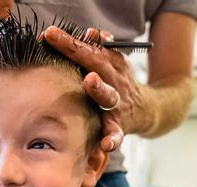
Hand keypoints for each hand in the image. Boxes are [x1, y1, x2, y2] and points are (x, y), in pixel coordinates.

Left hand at [43, 26, 146, 151]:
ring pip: (108, 95)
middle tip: (71, 47)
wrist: (148, 109)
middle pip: (97, 64)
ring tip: (91, 81)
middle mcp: (114, 81)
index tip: (49, 34)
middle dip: (81, 54)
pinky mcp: (119, 125)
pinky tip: (106, 144)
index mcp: (110, 64)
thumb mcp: (114, 62)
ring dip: (99, 87)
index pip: (88, 49)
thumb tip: (90, 32)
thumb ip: (100, 48)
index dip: (69, 41)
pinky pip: (117, 133)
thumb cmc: (119, 84)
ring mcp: (117, 104)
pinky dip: (113, 138)